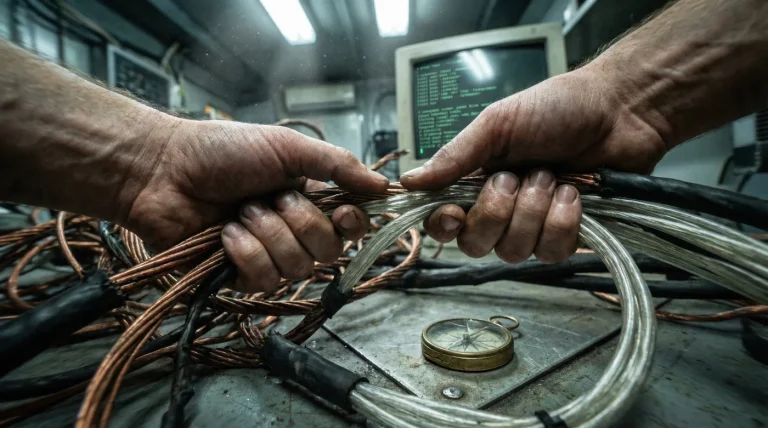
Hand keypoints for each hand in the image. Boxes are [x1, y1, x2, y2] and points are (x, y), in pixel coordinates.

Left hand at [120, 120, 387, 291]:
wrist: (163, 171)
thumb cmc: (222, 152)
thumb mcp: (287, 147)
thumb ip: (338, 166)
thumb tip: (384, 187)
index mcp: (309, 198)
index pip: (350, 227)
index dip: (351, 225)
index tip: (341, 212)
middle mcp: (293, 230)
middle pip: (328, 252)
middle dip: (299, 223)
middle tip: (270, 198)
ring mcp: (266, 255)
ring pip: (297, 268)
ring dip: (268, 234)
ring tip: (240, 212)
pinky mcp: (238, 277)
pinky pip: (263, 279)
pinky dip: (245, 253)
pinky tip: (225, 235)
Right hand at [401, 65, 668, 262]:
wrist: (618, 111)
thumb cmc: (556, 108)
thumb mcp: (497, 124)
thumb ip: (454, 156)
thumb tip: (408, 182)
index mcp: (476, 181)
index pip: (445, 222)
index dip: (445, 225)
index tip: (455, 212)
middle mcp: (501, 208)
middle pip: (476, 244)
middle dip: (498, 212)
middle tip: (519, 177)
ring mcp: (533, 225)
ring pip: (515, 251)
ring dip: (534, 212)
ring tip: (554, 178)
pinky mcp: (567, 236)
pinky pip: (551, 252)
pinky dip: (562, 222)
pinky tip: (574, 194)